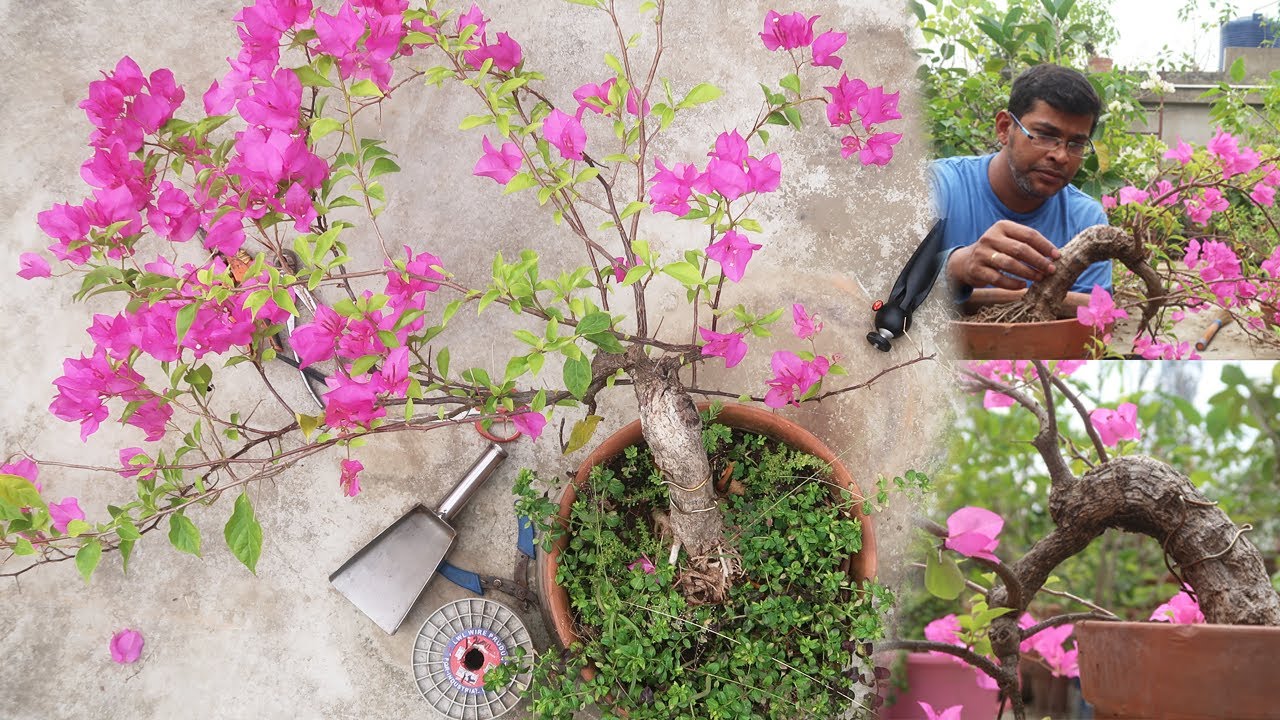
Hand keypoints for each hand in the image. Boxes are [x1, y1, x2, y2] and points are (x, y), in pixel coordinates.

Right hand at [946, 220, 1060, 290]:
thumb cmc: (996, 250)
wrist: (966, 261)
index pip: (1029, 234)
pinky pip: (998, 278)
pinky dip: (1013, 284)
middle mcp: (990, 237)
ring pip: (1009, 263)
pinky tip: (1023, 285)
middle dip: (1038, 261)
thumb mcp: (1008, 240)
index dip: (1045, 246)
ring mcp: (982, 253)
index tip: (1057, 257)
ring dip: (1028, 272)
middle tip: (1051, 270)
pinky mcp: (976, 269)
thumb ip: (1026, 243)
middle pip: (1020, 249)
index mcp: (1002, 226)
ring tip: (1039, 278)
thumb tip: (1054, 255)